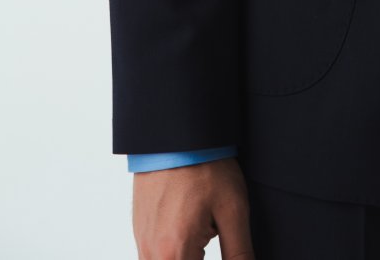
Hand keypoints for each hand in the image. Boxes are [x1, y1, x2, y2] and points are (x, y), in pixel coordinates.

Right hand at [132, 156, 253, 258]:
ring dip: (189, 255)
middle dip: (199, 257)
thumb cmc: (204, 165)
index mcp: (174, 254)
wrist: (176, 132)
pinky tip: (192, 228)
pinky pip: (155, 256)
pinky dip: (175, 251)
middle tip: (213, 231)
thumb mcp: (232, 210)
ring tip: (204, 229)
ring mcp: (142, 242)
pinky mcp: (140, 230)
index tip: (219, 245)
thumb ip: (239, 254)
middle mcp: (151, 254)